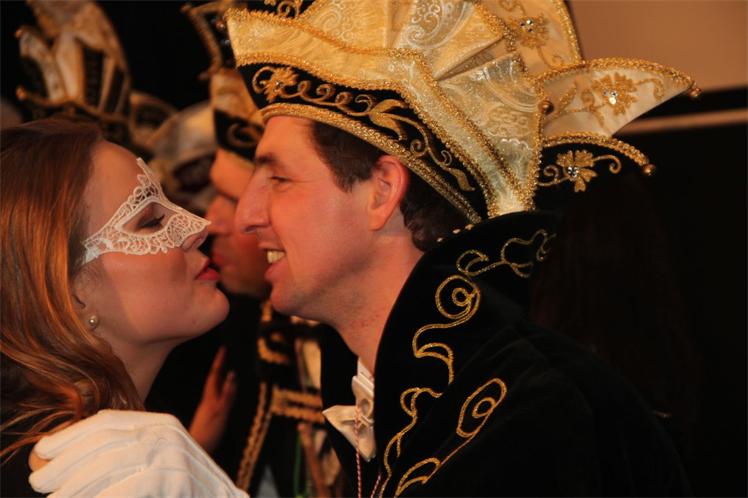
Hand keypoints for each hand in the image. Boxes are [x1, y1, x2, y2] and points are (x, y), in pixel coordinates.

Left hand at [29, 409, 247, 497]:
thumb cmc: (180, 491)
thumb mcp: (152, 463)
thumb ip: (123, 455)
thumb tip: (65, 459)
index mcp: (160, 423)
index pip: (108, 421)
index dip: (72, 435)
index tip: (43, 451)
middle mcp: (168, 432)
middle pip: (105, 441)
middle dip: (66, 462)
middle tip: (39, 481)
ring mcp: (175, 455)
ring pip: (112, 463)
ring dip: (76, 483)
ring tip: (55, 497)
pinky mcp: (178, 480)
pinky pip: (132, 486)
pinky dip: (104, 497)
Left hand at [189, 346, 237, 453]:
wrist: (196, 449)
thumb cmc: (209, 431)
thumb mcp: (221, 411)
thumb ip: (228, 393)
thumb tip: (233, 373)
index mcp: (210, 396)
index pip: (215, 374)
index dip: (219, 361)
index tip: (224, 347)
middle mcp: (208, 400)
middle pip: (214, 379)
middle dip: (220, 366)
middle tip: (228, 354)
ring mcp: (208, 409)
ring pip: (216, 388)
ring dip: (222, 378)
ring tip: (230, 369)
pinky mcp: (210, 417)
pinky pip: (219, 397)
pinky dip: (224, 391)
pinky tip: (229, 394)